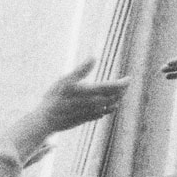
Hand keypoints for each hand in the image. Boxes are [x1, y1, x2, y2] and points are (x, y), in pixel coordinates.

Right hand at [7, 58, 129, 161]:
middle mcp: (94, 104)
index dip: (122, 83)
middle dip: (121, 91)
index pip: (112, 87)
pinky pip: (101, 114)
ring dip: (116, 100)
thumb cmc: (54, 98)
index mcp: (91, 92)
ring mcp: (90, 113)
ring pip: (109, 107)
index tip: (129, 79)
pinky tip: (108, 108)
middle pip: (113, 97)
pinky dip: (108, 110)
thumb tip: (93, 57)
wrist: (47, 119)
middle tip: (126, 84)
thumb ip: (81, 70)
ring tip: (120, 94)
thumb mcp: (66, 80)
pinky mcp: (85, 119)